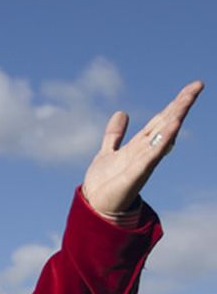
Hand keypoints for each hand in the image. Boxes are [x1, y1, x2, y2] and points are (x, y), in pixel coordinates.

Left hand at [82, 80, 203, 214]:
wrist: (96, 208)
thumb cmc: (104, 183)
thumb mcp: (107, 152)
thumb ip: (114, 134)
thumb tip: (122, 112)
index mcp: (140, 145)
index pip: (161, 120)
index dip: (175, 103)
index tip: (193, 86)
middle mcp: (145, 151)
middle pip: (166, 123)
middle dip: (181, 104)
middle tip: (198, 85)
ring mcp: (143, 161)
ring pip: (163, 136)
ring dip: (175, 117)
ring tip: (187, 98)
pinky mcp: (137, 173)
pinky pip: (152, 155)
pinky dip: (163, 141)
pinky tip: (173, 127)